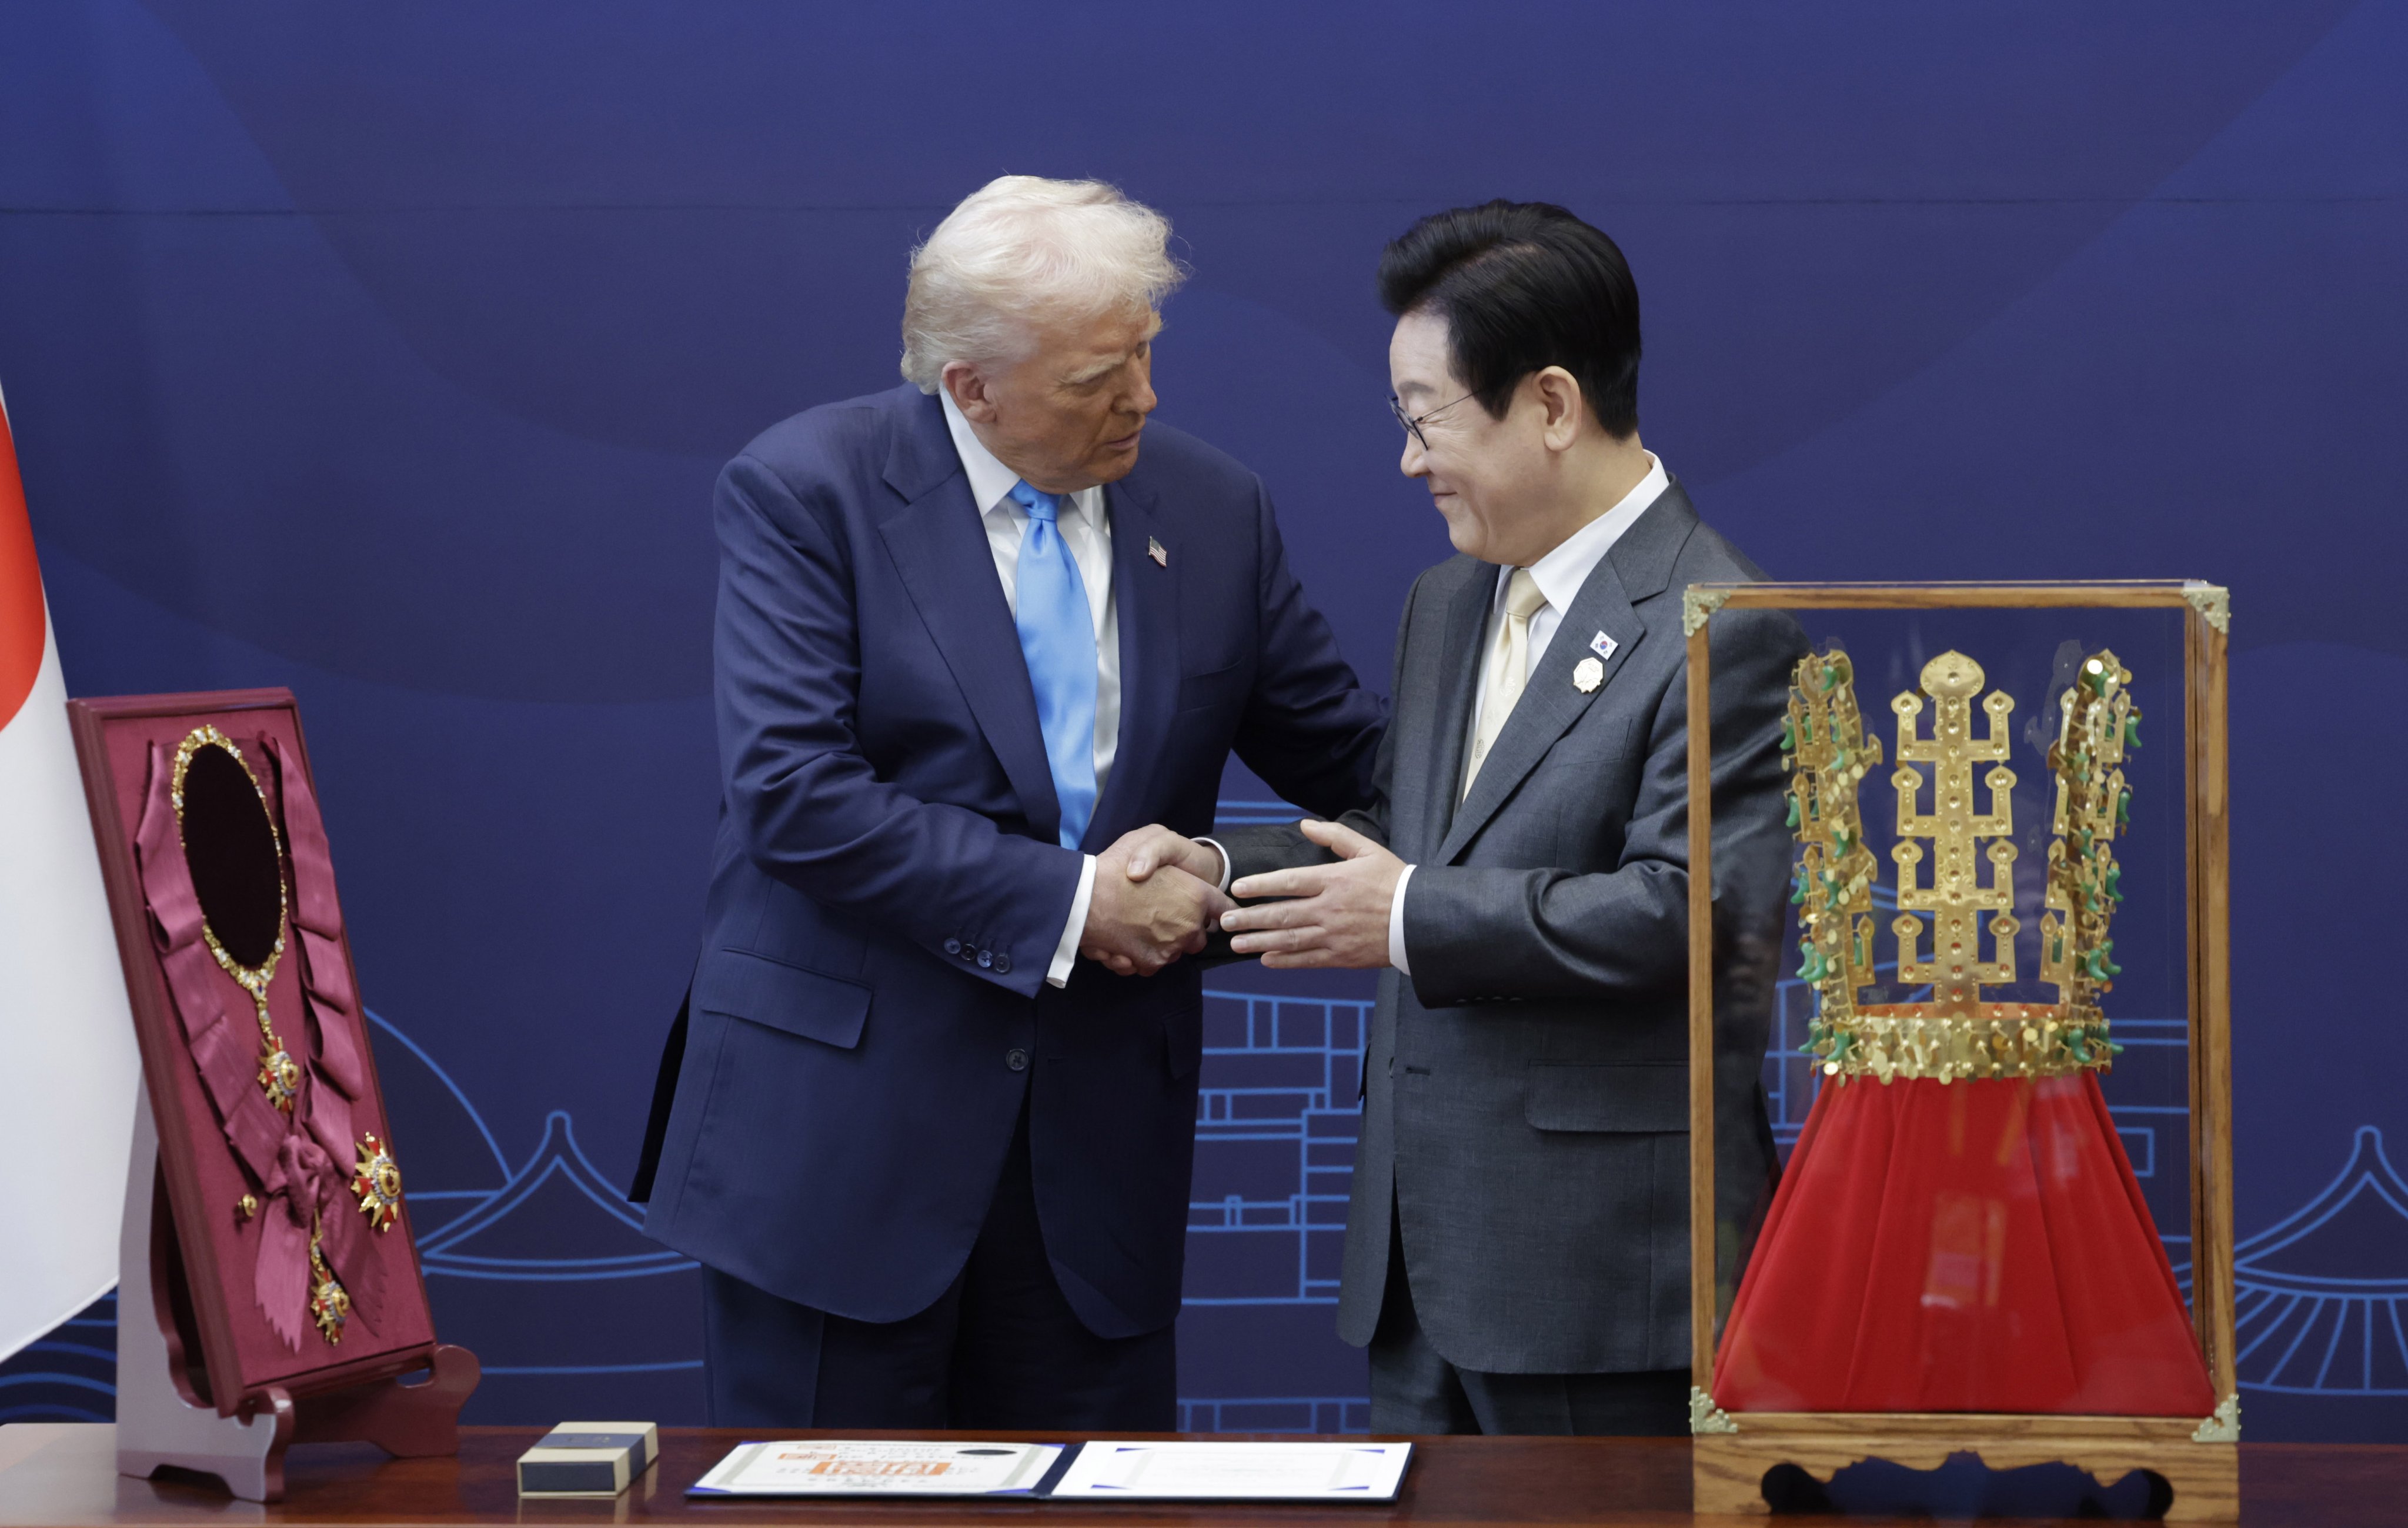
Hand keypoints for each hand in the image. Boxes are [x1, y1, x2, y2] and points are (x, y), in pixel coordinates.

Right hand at [1080, 832, 1231, 975]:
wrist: (1081, 897)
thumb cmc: (1117, 863)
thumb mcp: (1151, 837)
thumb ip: (1174, 854)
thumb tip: (1179, 881)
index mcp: (1197, 895)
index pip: (1224, 908)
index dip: (1223, 910)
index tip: (1219, 915)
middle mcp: (1189, 926)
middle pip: (1199, 936)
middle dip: (1186, 930)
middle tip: (1162, 917)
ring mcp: (1170, 947)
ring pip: (1175, 951)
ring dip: (1161, 943)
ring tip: (1135, 928)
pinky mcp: (1150, 962)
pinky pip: (1152, 965)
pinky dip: (1140, 957)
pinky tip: (1123, 944)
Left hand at [1221, 819, 1402, 968]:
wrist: (1420, 920)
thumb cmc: (1394, 881)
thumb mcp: (1368, 850)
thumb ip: (1335, 836)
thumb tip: (1305, 825)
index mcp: (1334, 880)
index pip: (1289, 882)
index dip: (1260, 885)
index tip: (1237, 888)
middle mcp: (1329, 908)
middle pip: (1282, 914)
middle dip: (1250, 918)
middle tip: (1224, 920)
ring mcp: (1334, 934)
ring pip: (1290, 939)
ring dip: (1260, 942)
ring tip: (1236, 943)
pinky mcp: (1342, 956)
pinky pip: (1308, 959)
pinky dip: (1285, 961)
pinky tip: (1266, 961)